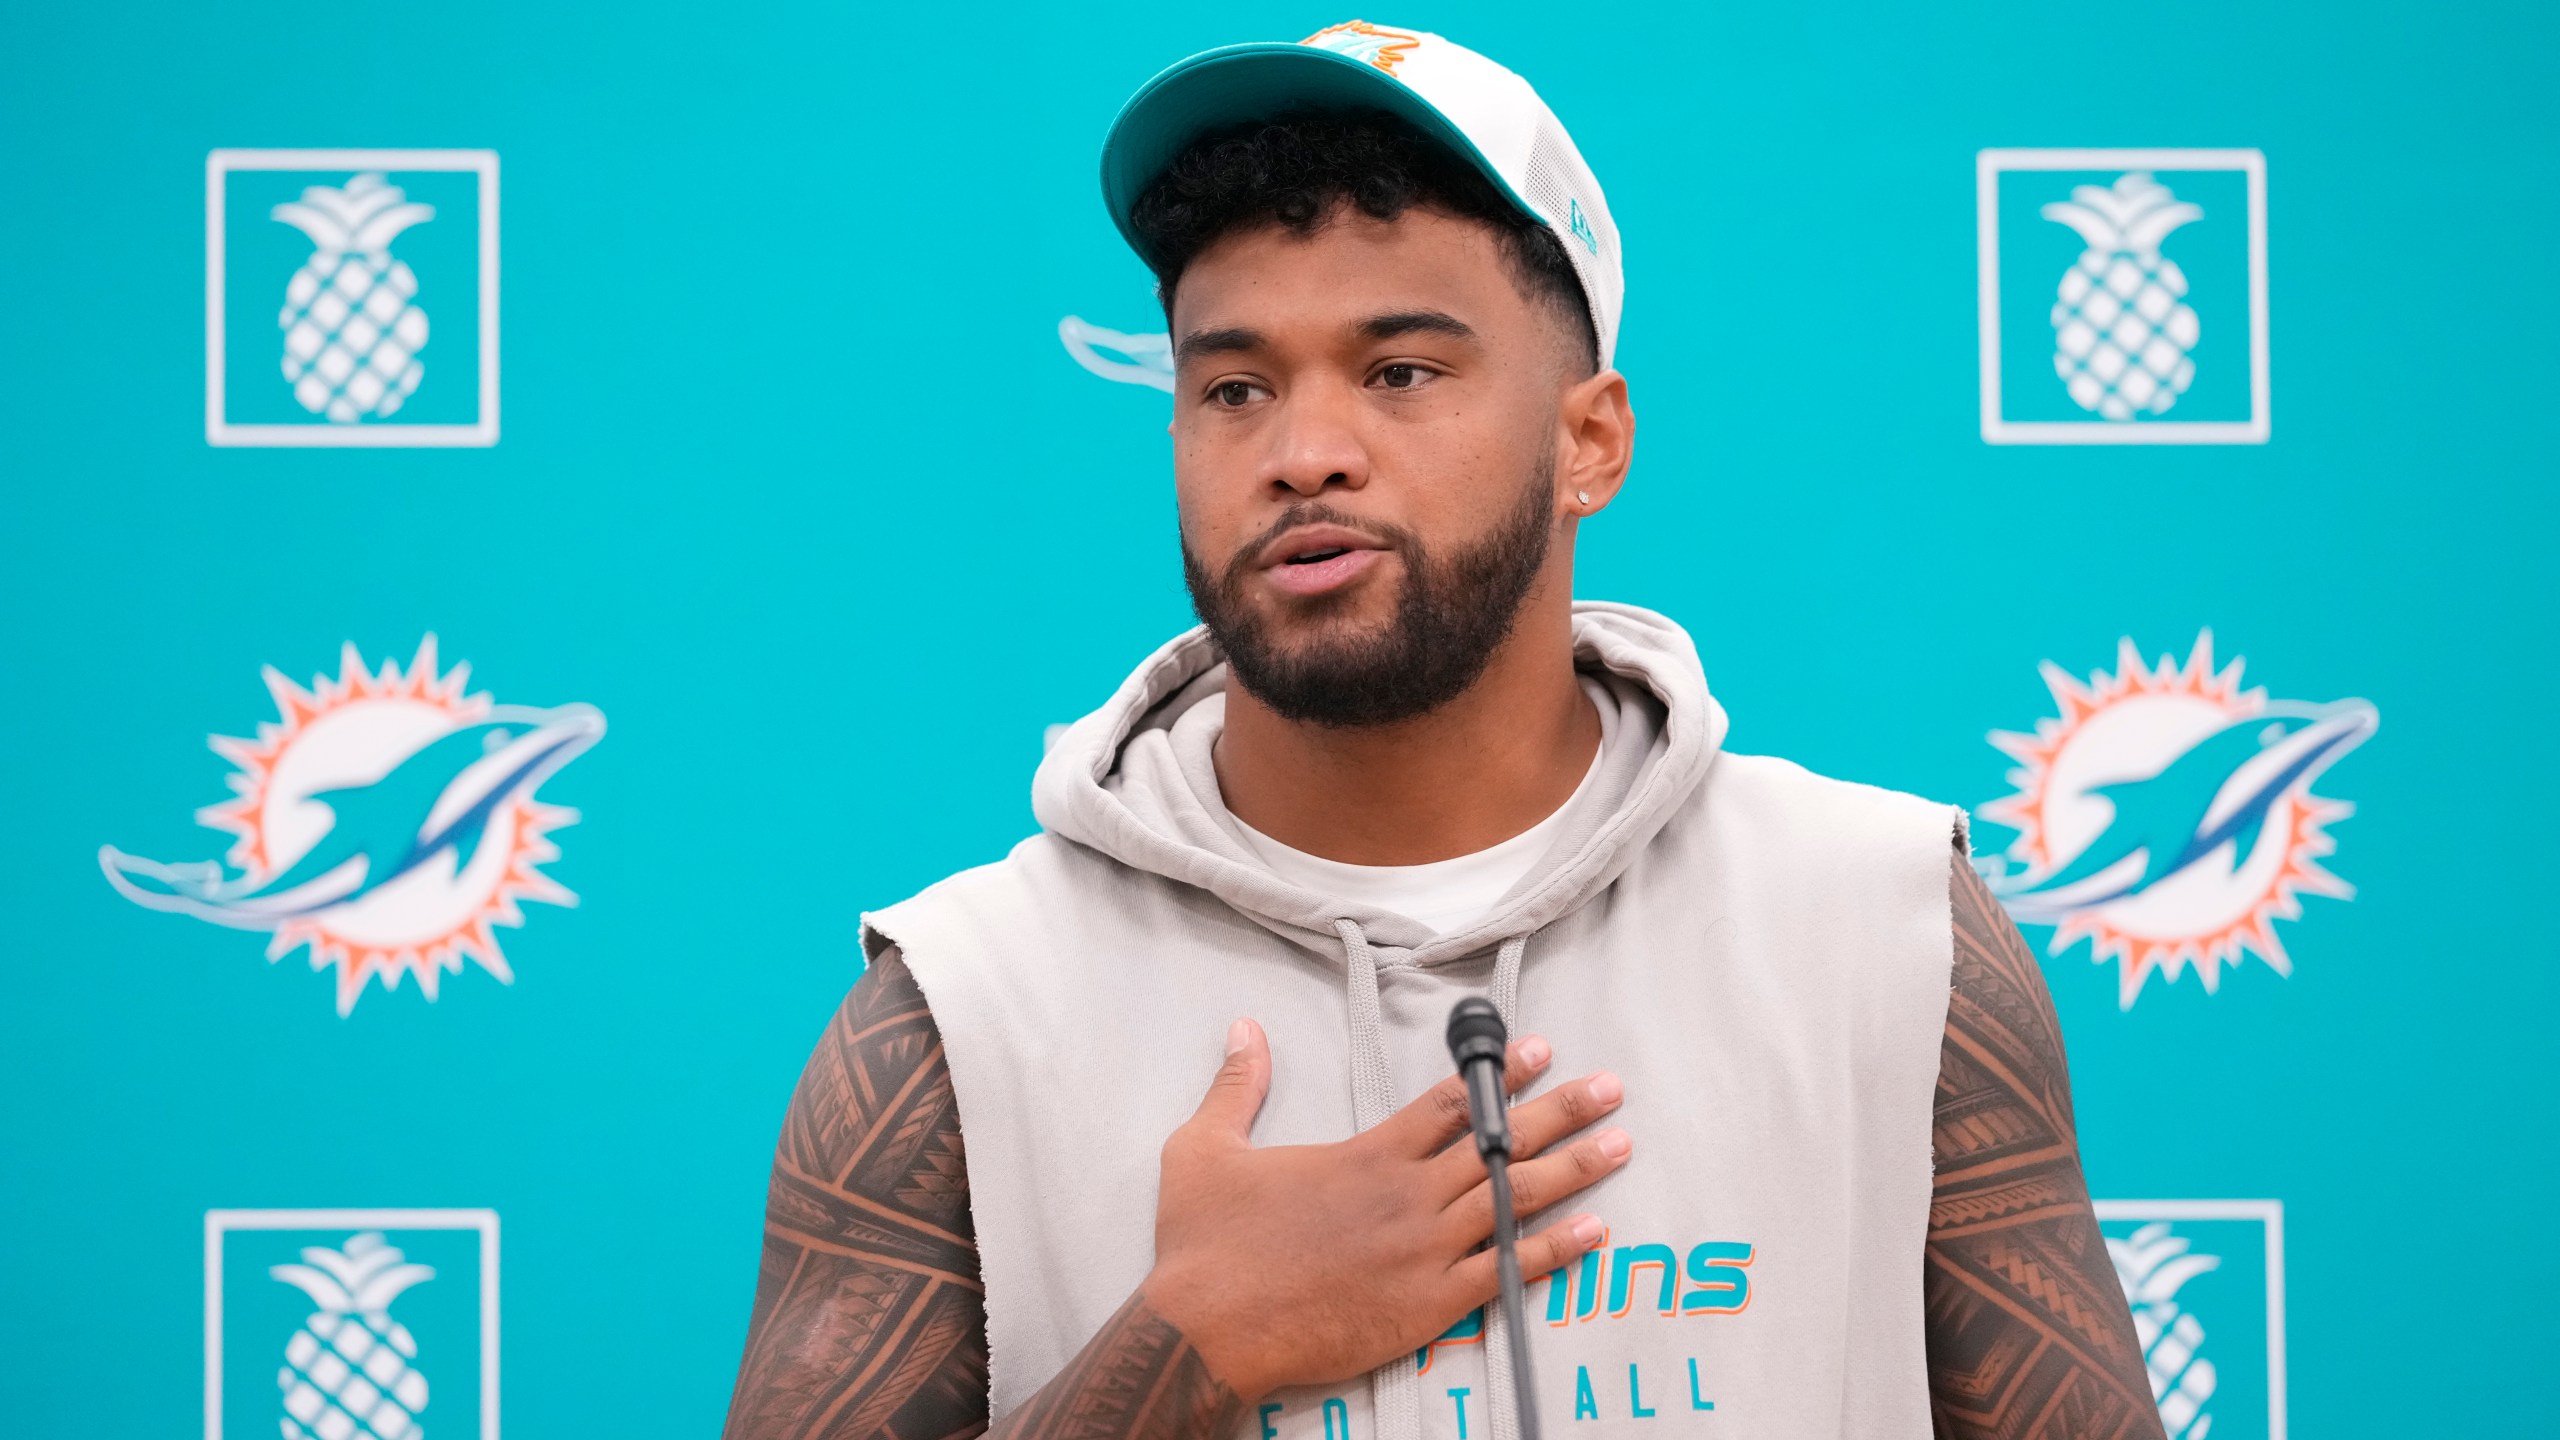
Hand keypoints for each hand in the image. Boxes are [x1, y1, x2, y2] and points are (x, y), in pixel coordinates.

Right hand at [1142, 1017, 1629, 1402]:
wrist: (1209, 1330)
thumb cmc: (1204, 1246)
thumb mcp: (1203, 1149)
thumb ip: (1236, 1087)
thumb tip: (1244, 1031)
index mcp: (1364, 1156)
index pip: (1447, 1103)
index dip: (1497, 1073)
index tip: (1537, 1048)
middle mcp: (1406, 1196)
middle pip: (1500, 1143)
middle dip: (1561, 1110)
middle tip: (1609, 1087)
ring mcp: (1424, 1251)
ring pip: (1515, 1200)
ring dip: (1574, 1168)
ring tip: (1620, 1143)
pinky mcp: (1429, 1306)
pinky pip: (1508, 1271)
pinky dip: (1554, 1249)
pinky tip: (1593, 1230)